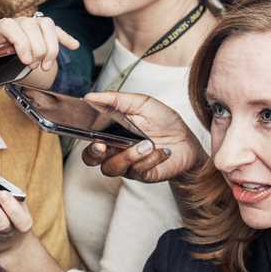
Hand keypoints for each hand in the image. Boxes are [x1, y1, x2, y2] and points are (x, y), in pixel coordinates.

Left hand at [0, 16, 78, 113]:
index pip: (8, 25)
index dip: (19, 41)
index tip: (26, 61)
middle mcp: (14, 23)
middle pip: (30, 26)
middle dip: (36, 50)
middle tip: (33, 67)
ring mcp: (29, 24)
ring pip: (45, 25)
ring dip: (50, 47)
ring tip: (45, 66)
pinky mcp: (41, 30)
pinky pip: (55, 28)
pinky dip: (65, 38)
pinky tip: (73, 46)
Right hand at [79, 91, 208, 182]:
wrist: (187, 141)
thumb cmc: (163, 121)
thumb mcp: (142, 103)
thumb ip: (117, 99)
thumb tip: (91, 96)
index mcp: (110, 133)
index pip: (88, 137)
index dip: (82, 137)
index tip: (86, 130)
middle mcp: (114, 150)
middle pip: (91, 159)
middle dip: (93, 154)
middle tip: (102, 146)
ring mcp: (127, 165)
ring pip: (112, 167)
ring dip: (128, 155)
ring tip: (147, 144)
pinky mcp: (142, 175)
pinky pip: (137, 171)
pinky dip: (150, 159)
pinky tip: (162, 151)